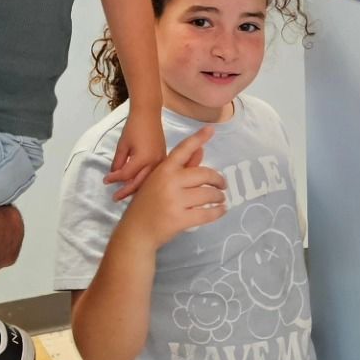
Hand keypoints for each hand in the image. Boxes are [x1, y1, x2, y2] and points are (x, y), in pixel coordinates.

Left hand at [104, 108, 167, 201]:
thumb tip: (114, 175)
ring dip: (136, 189)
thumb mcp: (123, 145)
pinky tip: (137, 184)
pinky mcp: (164, 159)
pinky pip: (154, 175)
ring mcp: (161, 162)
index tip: (105, 180)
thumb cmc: (134, 127)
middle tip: (115, 198)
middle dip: (126, 192)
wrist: (148, 114)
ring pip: (148, 182)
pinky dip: (145, 181)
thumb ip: (118, 162)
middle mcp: (154, 163)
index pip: (126, 175)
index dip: (114, 179)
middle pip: (138, 184)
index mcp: (143, 159)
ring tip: (125, 194)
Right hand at [118, 128, 224, 251]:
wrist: (136, 230)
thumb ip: (182, 166)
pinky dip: (218, 212)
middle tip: (222, 185)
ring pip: (208, 195)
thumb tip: (201, 149)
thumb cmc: (147, 203)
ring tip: (220, 198)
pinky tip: (221, 210)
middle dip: (218, 180)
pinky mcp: (180, 219)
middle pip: (204, 174)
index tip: (211, 129)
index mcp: (164, 170)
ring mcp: (175, 201)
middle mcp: (170, 182)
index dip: (198, 138)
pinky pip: (207, 214)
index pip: (183, 150)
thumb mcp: (159, 180)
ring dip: (218, 197)